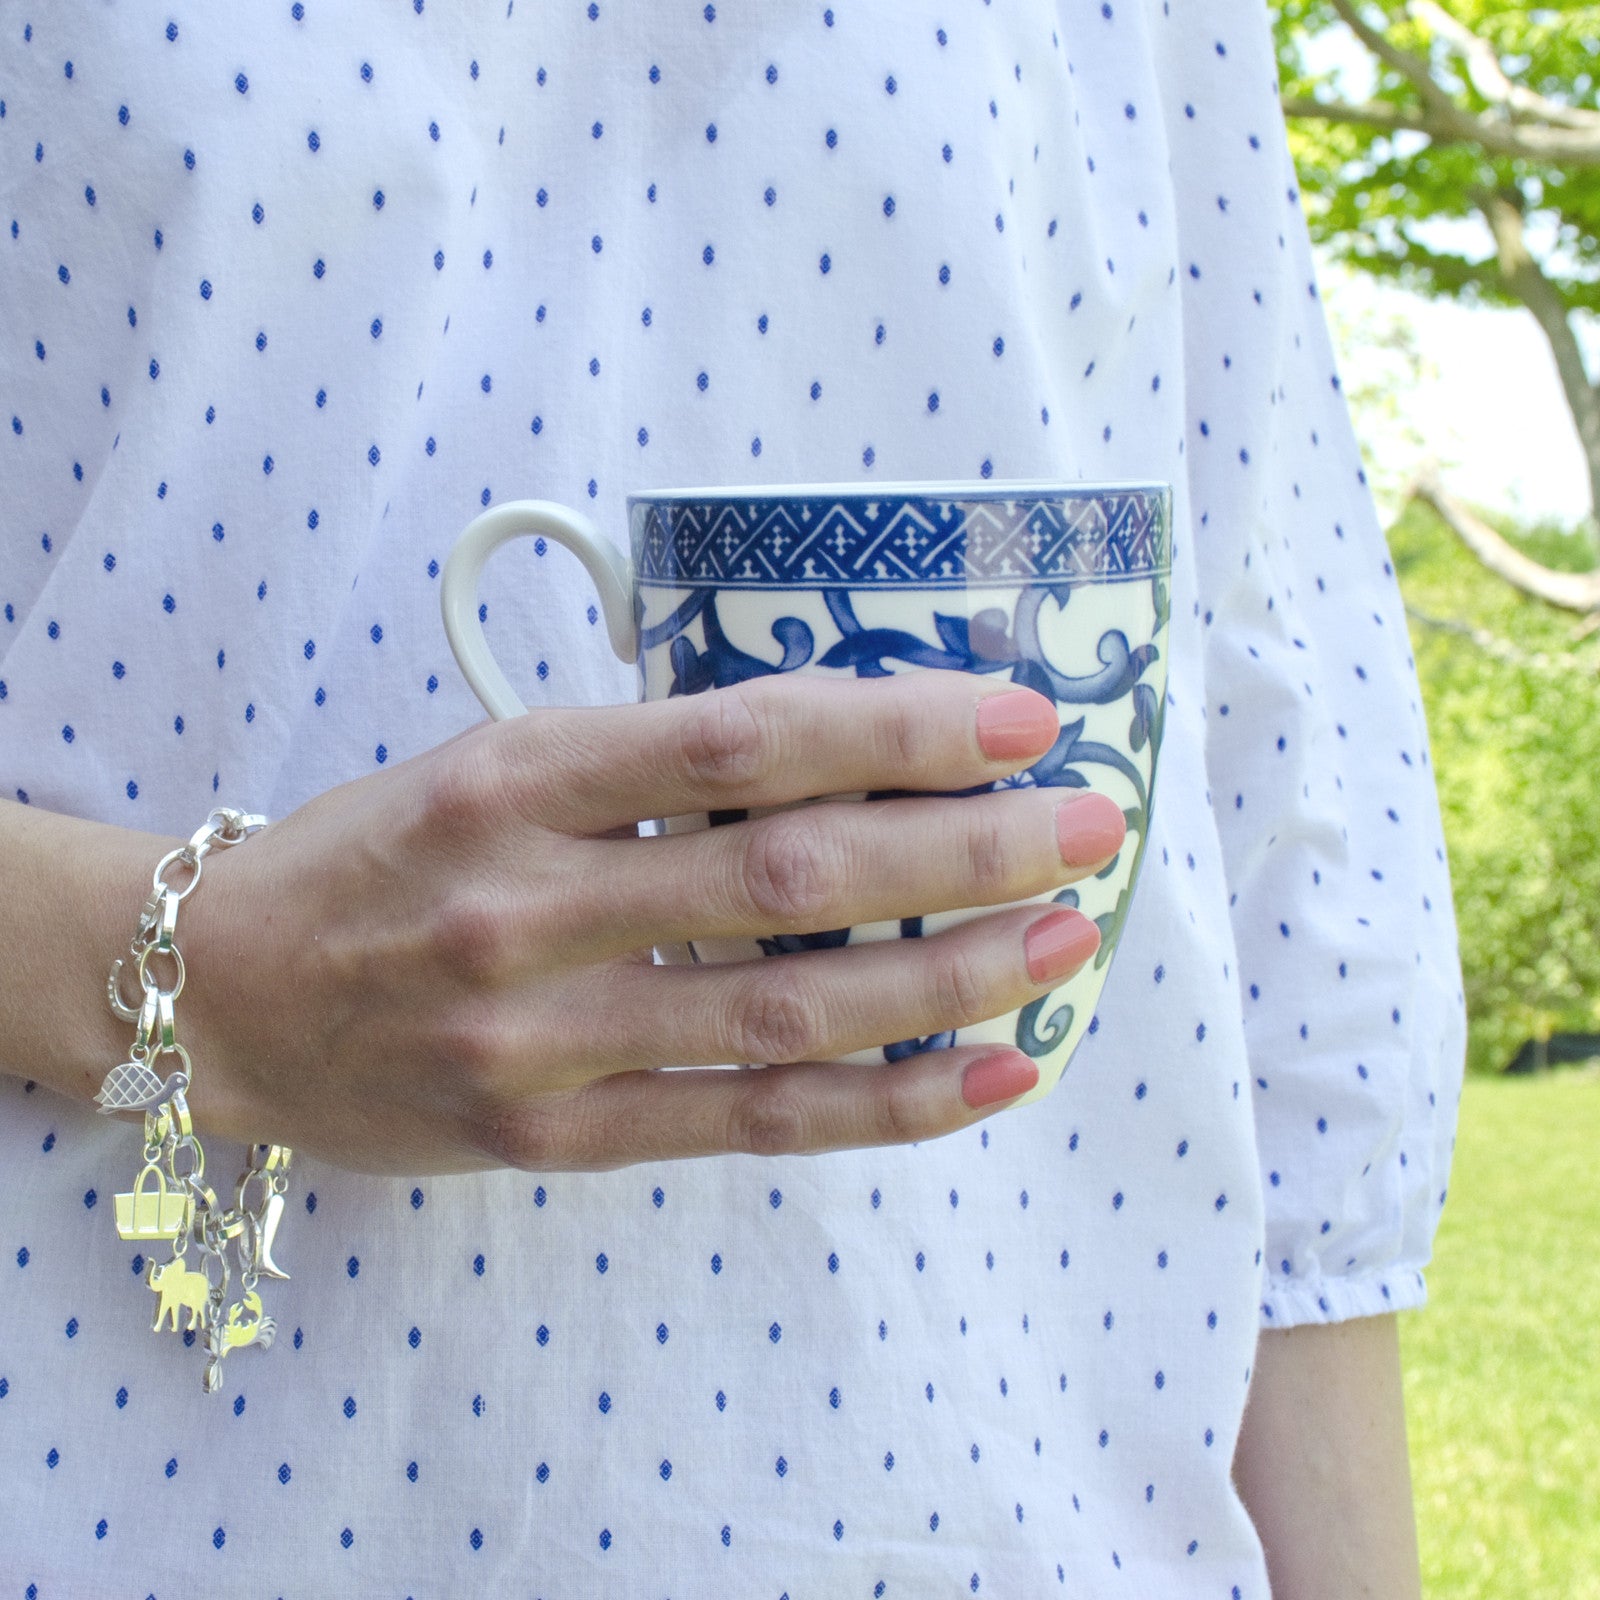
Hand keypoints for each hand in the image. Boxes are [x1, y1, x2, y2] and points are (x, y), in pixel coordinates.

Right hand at [178, 671, 1124, 1173]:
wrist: (213, 998)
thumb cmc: (372, 857)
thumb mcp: (486, 762)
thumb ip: (640, 759)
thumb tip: (839, 746)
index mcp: (511, 780)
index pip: (736, 743)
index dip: (891, 727)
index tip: (1014, 717)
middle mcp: (527, 907)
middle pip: (787, 879)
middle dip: (959, 848)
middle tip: (1084, 824)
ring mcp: (543, 1040)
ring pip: (787, 1013)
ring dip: (948, 977)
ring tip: (1062, 941)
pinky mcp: (555, 1139)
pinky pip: (748, 1125)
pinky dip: (883, 1104)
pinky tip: (991, 1075)